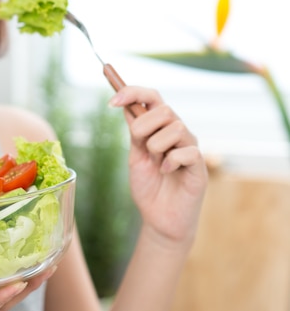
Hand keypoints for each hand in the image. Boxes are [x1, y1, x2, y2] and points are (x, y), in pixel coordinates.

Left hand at [110, 86, 207, 244]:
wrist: (158, 218)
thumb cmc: (148, 187)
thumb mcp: (135, 156)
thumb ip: (135, 133)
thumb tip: (126, 104)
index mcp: (160, 128)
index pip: (152, 97)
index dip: (133, 92)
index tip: (111, 102)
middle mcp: (178, 133)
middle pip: (164, 109)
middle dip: (144, 126)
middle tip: (140, 147)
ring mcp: (190, 148)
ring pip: (176, 127)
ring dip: (157, 146)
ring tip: (156, 164)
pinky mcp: (199, 166)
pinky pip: (187, 151)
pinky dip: (170, 162)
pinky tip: (166, 172)